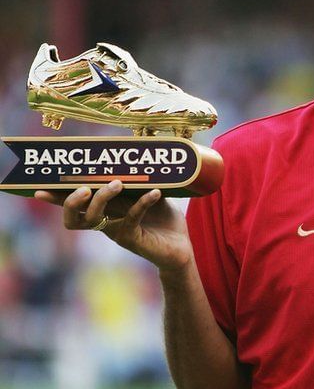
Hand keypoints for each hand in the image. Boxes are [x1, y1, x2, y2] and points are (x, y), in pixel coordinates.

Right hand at [35, 180, 193, 272]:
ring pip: (95, 219)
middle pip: (75, 216)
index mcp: (107, 211)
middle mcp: (106, 222)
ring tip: (119, 183)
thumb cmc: (164, 221)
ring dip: (102, 198)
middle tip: (85, 187)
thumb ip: (141, 181)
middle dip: (72, 200)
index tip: (39, 189)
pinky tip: (155, 193)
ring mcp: (117, 232)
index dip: (56, 198)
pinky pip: (131, 218)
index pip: (76, 204)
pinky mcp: (133, 238)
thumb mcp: (151, 194)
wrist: (181, 248)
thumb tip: (137, 157)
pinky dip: (142, 203)